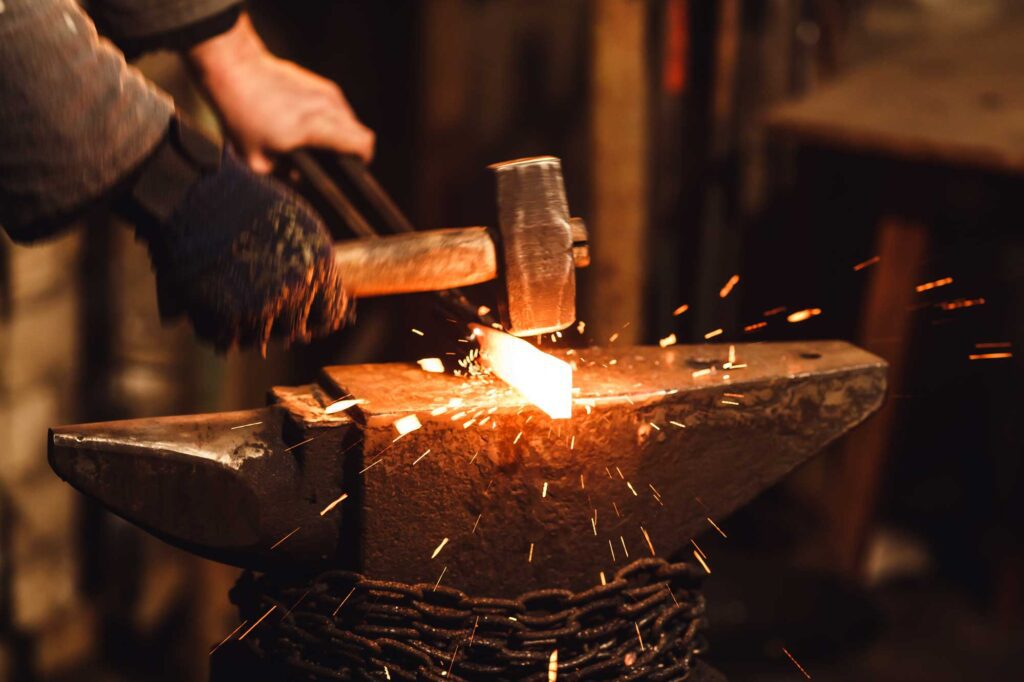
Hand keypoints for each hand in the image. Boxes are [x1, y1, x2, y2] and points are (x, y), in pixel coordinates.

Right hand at [140, 145, 350, 351]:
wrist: (196, 190)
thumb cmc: (245, 202)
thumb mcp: (297, 225)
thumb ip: (313, 266)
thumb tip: (330, 305)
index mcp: (321, 266)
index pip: (329, 316)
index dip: (314, 319)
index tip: (300, 317)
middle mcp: (297, 290)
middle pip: (293, 332)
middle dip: (276, 323)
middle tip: (254, 306)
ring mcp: (262, 305)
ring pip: (257, 339)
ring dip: (242, 327)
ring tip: (227, 300)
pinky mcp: (225, 315)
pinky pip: (223, 340)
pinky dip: (213, 328)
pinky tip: (207, 305)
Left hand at [188, 13, 373, 172]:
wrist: (235, 69)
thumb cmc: (242, 113)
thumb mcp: (255, 159)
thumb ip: (282, 175)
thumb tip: (297, 178)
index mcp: (317, 128)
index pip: (363, 144)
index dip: (362, 162)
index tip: (352, 171)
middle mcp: (328, 108)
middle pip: (361, 134)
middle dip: (351, 151)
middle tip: (332, 161)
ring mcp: (327, 93)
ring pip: (350, 121)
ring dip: (340, 135)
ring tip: (316, 143)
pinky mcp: (320, 83)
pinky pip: (338, 109)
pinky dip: (330, 121)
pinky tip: (307, 125)